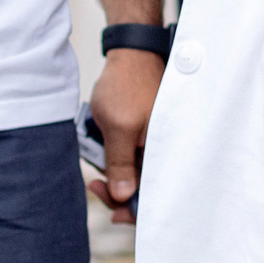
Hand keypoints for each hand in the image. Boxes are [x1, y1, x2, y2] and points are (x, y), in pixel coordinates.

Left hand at [84, 47, 162, 224]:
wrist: (131, 53)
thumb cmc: (126, 85)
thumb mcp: (118, 128)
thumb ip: (121, 164)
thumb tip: (124, 197)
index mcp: (166, 151)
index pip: (155, 194)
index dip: (134, 209)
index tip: (112, 209)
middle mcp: (167, 149)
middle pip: (145, 187)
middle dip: (119, 189)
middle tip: (95, 184)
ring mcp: (158, 141)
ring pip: (137, 172)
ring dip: (116, 171)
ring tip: (99, 153)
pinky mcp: (150, 133)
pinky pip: (134, 155)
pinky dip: (118, 155)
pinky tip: (104, 145)